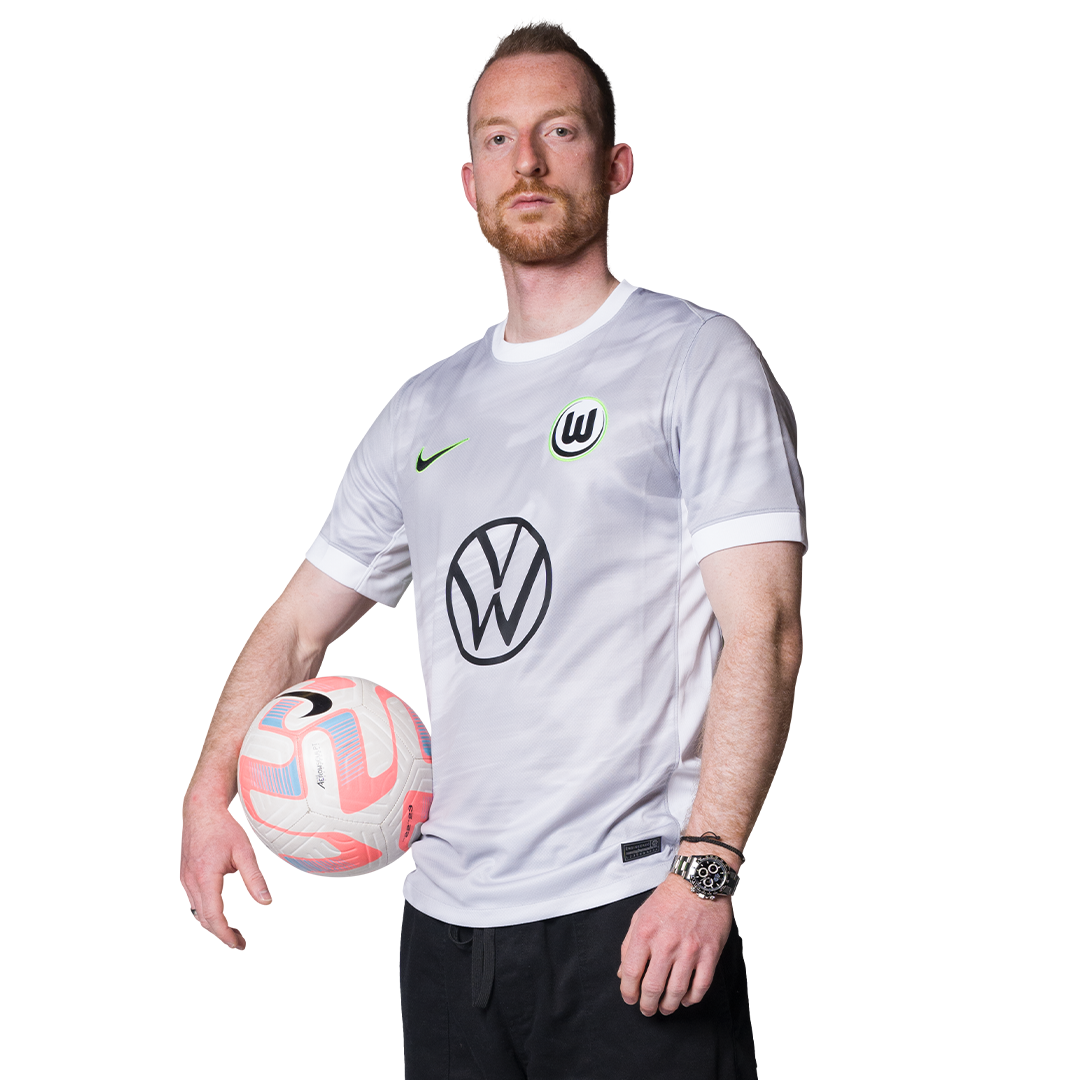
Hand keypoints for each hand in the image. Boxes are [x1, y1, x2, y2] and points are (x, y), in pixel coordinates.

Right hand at [180, 799, 270, 947]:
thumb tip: (266, 901)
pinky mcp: (184, 875)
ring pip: (197, 910)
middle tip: (239, 941)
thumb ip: (254, 877)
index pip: (212, 915)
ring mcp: (185, 878)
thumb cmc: (223, 829)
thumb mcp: (244, 851)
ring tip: (232, 930)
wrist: (201, 811)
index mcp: (205, 876)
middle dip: (220, 932)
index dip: (224, 933)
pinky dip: (206, 910)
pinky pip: (194, 899)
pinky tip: (220, 911)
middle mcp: (191, 880)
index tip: (236, 943)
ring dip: (213, 923)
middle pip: (203, 917)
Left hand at [617, 875, 732, 1015]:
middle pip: (653, 988)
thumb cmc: (668, 898)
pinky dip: (691, 999)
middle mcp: (666, 943)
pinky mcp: (709, 953)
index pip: (631, 974)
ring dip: (668, 1006)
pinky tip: (685, 999)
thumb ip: (629, 946)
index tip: (630, 998)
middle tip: (647, 1009)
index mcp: (645, 933)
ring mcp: (690, 950)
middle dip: (647, 1005)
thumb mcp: (640, 916)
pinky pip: (700, 986)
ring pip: (676, 992)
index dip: (628, 992)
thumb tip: (623, 974)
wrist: (698, 881)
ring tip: (664, 1008)